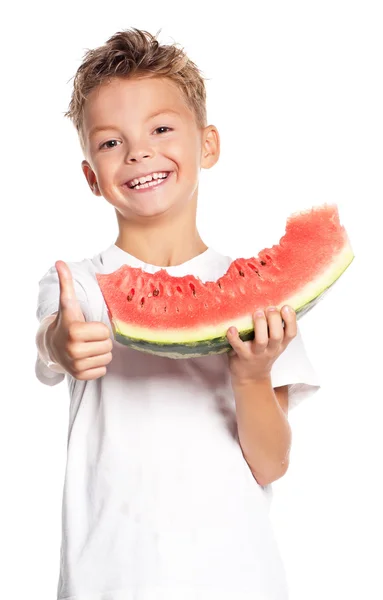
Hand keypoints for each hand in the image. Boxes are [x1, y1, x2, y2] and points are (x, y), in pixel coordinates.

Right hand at [45, 260, 112, 379]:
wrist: (51, 346)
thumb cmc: (66, 321)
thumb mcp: (68, 303)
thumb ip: (67, 283)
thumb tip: (60, 261)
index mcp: (75, 331)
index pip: (106, 332)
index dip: (99, 328)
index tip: (87, 327)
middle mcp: (74, 350)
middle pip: (108, 346)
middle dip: (101, 341)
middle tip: (88, 338)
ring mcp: (76, 365)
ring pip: (107, 358)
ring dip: (100, 352)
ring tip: (87, 347)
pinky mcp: (79, 376)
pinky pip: (102, 371)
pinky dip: (97, 365)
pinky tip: (86, 358)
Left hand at [226, 305, 296, 385]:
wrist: (250, 378)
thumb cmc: (261, 354)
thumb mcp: (273, 344)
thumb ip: (274, 328)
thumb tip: (272, 302)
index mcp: (280, 344)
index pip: (291, 333)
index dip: (291, 320)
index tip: (286, 307)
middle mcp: (271, 349)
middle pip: (277, 335)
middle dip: (275, 320)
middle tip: (269, 308)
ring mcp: (257, 354)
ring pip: (262, 341)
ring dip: (260, 326)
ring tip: (257, 313)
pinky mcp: (242, 357)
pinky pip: (238, 347)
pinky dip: (234, 337)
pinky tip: (231, 328)